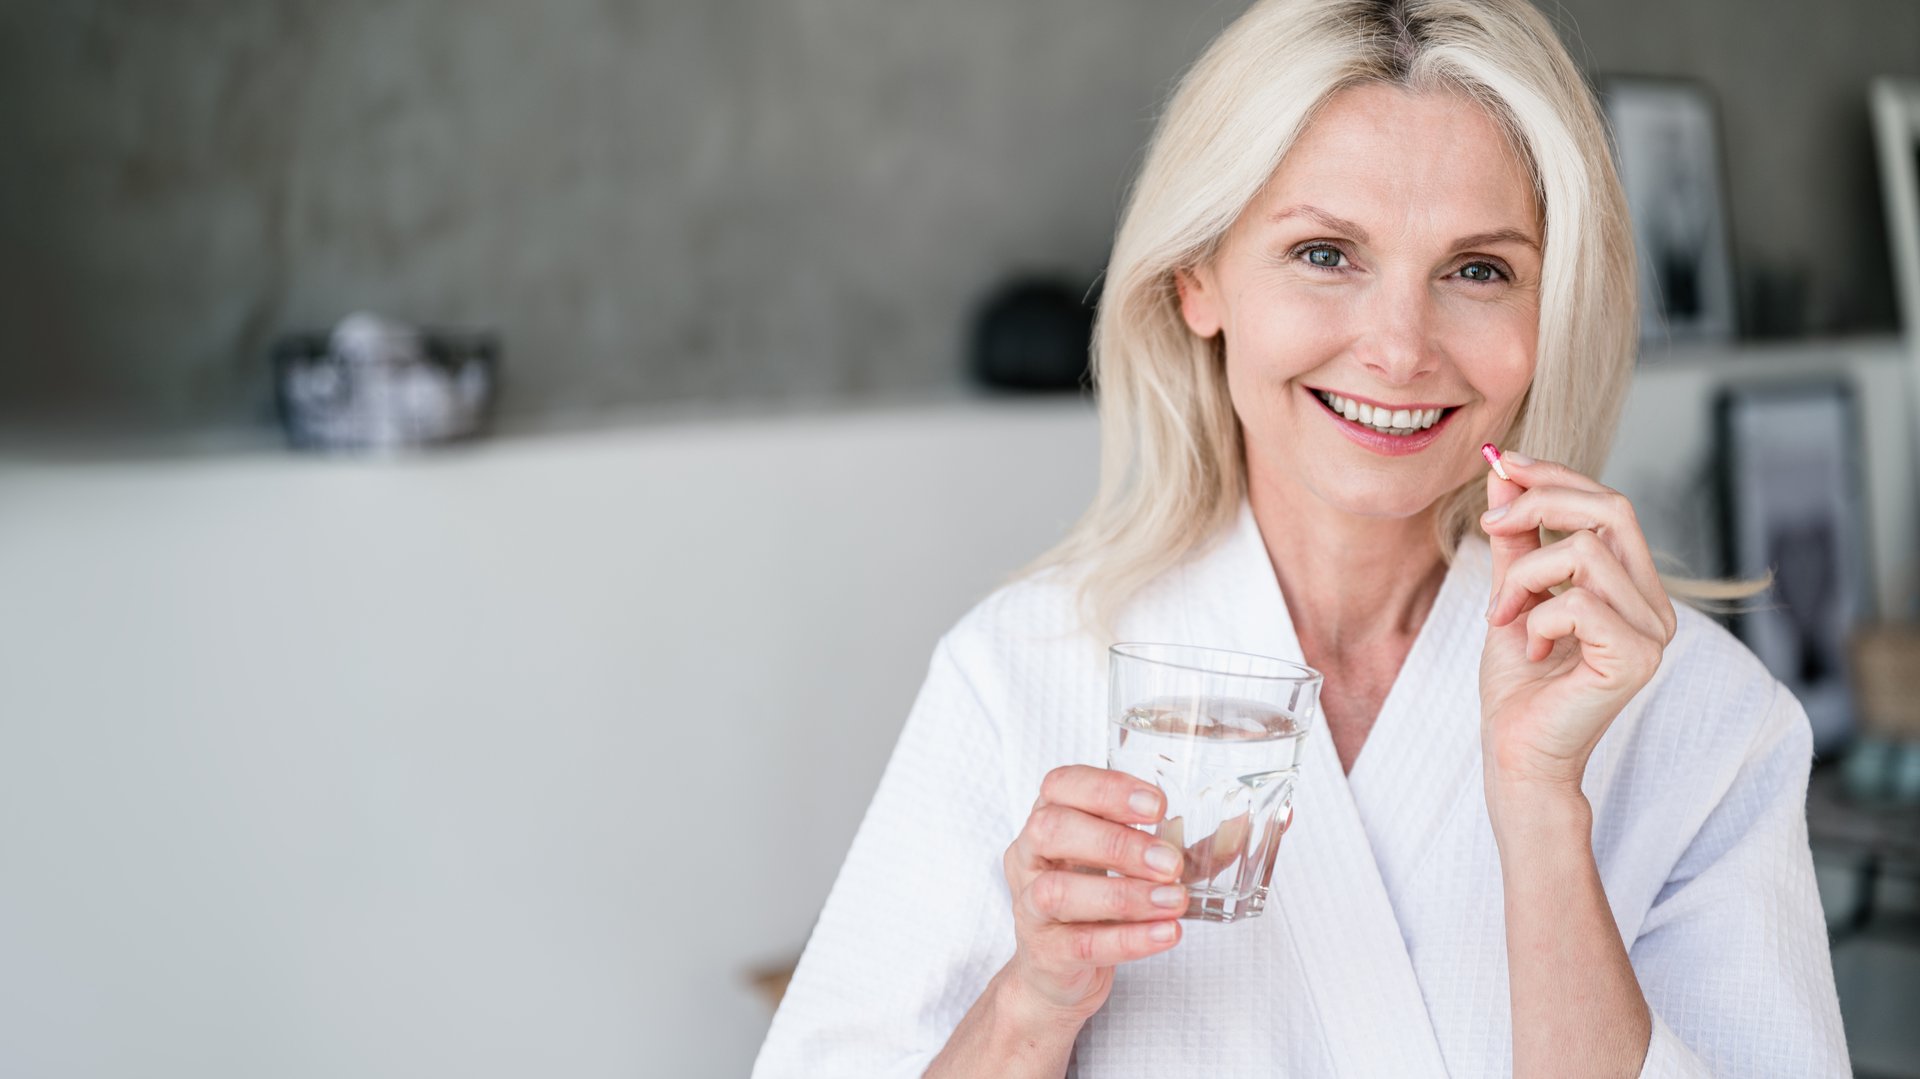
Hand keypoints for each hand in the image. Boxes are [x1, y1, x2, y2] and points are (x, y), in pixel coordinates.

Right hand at [999, 765, 1186, 1022]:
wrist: (1058, 973)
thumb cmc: (1096, 903)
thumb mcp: (1129, 864)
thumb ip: (1181, 844)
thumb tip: (1249, 823)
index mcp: (1049, 820)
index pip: (1059, 785)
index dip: (1105, 789)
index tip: (1156, 804)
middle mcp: (1030, 858)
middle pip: (1051, 830)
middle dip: (1115, 842)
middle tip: (1170, 862)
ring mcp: (1030, 906)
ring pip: (1058, 891)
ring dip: (1124, 895)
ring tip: (1174, 901)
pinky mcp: (1045, 954)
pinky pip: (1079, 944)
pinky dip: (1127, 939)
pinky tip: (1165, 934)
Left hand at [1478, 454, 1676, 792]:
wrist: (1516, 752)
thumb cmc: (1517, 684)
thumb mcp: (1512, 593)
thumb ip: (1517, 538)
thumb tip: (1504, 471)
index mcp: (1633, 586)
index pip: (1608, 503)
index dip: (1555, 475)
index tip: (1502, 463)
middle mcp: (1654, 605)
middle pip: (1611, 508)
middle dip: (1540, 502)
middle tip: (1490, 524)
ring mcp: (1652, 633)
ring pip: (1582, 552)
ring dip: (1522, 578)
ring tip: (1505, 617)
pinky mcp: (1636, 658)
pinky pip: (1576, 602)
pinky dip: (1536, 618)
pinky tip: (1529, 651)